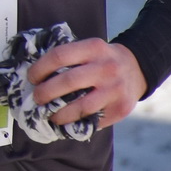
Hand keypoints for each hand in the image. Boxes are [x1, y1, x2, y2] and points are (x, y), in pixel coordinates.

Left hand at [29, 39, 146, 129]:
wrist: (139, 67)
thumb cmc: (103, 59)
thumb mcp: (89, 49)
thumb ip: (69, 58)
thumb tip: (37, 77)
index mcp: (94, 48)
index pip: (59, 56)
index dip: (40, 69)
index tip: (32, 78)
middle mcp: (106, 68)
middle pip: (67, 82)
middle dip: (45, 93)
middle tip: (37, 98)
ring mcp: (115, 89)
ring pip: (80, 107)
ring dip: (59, 114)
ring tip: (50, 115)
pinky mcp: (121, 108)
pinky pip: (94, 119)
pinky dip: (77, 122)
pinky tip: (68, 121)